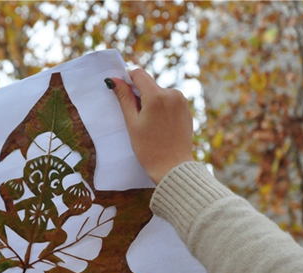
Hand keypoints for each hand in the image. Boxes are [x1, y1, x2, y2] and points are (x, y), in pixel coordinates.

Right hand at [108, 69, 194, 184]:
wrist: (172, 167)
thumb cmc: (148, 148)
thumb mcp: (132, 123)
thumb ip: (124, 98)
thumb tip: (115, 80)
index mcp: (156, 96)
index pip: (138, 74)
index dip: (128, 80)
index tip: (122, 91)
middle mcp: (172, 94)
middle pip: (149, 85)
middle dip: (140, 96)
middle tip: (136, 117)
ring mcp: (182, 101)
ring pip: (160, 94)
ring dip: (151, 102)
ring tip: (149, 125)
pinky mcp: (187, 109)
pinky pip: (170, 102)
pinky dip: (162, 109)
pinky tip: (159, 127)